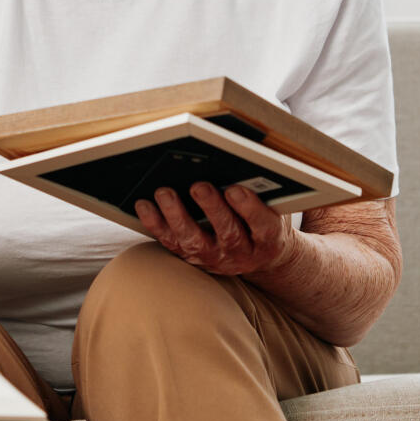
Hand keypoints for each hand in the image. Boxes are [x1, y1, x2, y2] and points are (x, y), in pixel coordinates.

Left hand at [134, 182, 296, 277]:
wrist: (259, 257)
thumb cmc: (263, 220)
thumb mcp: (275, 208)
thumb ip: (264, 193)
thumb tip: (243, 162)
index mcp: (269, 239)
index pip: (264, 227)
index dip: (249, 209)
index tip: (235, 190)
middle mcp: (242, 253)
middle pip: (228, 233)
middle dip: (212, 209)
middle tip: (198, 186)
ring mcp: (216, 258)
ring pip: (195, 241)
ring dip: (178, 216)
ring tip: (165, 193)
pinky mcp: (193, 258)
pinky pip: (172, 243)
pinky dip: (157, 225)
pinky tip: (144, 206)